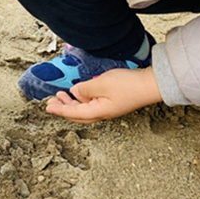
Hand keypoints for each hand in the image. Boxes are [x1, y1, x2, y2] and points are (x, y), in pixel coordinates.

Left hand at [45, 67, 162, 123]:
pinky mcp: (113, 102)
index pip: (74, 113)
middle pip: (78, 114)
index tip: (48, 108)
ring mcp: (108, 108)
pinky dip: (82, 99)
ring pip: (85, 109)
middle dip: (63, 108)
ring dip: (72, 103)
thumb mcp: (102, 83)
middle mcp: (103, 113)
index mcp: (99, 111)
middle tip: (51, 102)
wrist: (151, 84)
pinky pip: (92, 104)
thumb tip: (76, 93)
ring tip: (62, 95)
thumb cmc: (129, 85)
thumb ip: (86, 88)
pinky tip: (79, 92)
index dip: (60, 110)